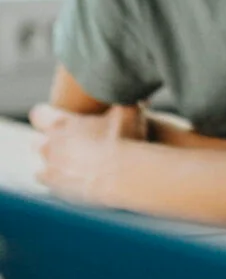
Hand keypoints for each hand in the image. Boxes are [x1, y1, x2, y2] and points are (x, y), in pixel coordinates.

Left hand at [29, 102, 146, 202]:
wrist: (121, 177)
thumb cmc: (123, 141)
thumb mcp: (128, 112)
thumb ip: (124, 99)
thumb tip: (135, 92)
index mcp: (62, 124)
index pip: (39, 114)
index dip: (46, 113)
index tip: (56, 114)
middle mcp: (50, 146)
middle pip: (37, 141)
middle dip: (50, 140)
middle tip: (71, 139)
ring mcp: (51, 168)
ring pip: (44, 161)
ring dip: (55, 159)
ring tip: (77, 160)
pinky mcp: (55, 186)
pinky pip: (47, 179)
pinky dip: (57, 177)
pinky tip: (75, 175)